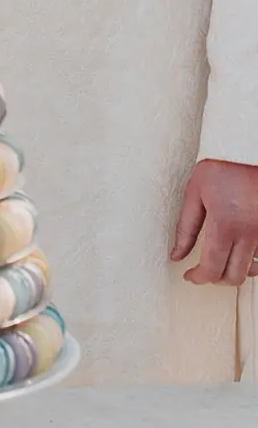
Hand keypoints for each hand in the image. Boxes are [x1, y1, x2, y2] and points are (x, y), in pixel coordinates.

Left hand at [171, 159, 257, 284]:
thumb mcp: (195, 193)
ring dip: (236, 271)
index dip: (198, 278)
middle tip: (204, 270)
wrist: (246, 149)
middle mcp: (249, 232)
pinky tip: (240, 251)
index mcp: (225, 223)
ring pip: (252, 269)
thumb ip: (186, 228)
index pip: (212, 268)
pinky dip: (252, 260)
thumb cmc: (220, 166)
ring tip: (222, 261)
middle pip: (234, 276)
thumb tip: (177, 255)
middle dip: (216, 279)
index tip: (190, 275)